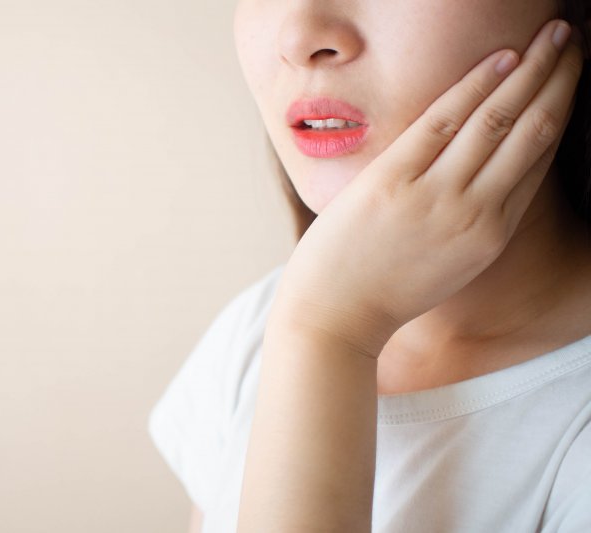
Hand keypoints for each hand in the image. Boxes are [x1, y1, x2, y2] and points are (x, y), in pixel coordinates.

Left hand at [270, 19, 584, 355]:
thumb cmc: (382, 291)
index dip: (558, 113)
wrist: (334, 317)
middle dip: (561, 81)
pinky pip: (443, 120)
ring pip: (498, 120)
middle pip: (533, 133)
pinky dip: (476, 86)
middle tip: (577, 42)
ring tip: (555, 35)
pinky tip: (503, 58)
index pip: (537, 161)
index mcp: (492, 235)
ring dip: (533, 71)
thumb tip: (476, 180)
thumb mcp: (445, 266)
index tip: (568, 83)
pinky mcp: (395, 181)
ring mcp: (437, 196)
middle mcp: (477, 213)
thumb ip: (469, 223)